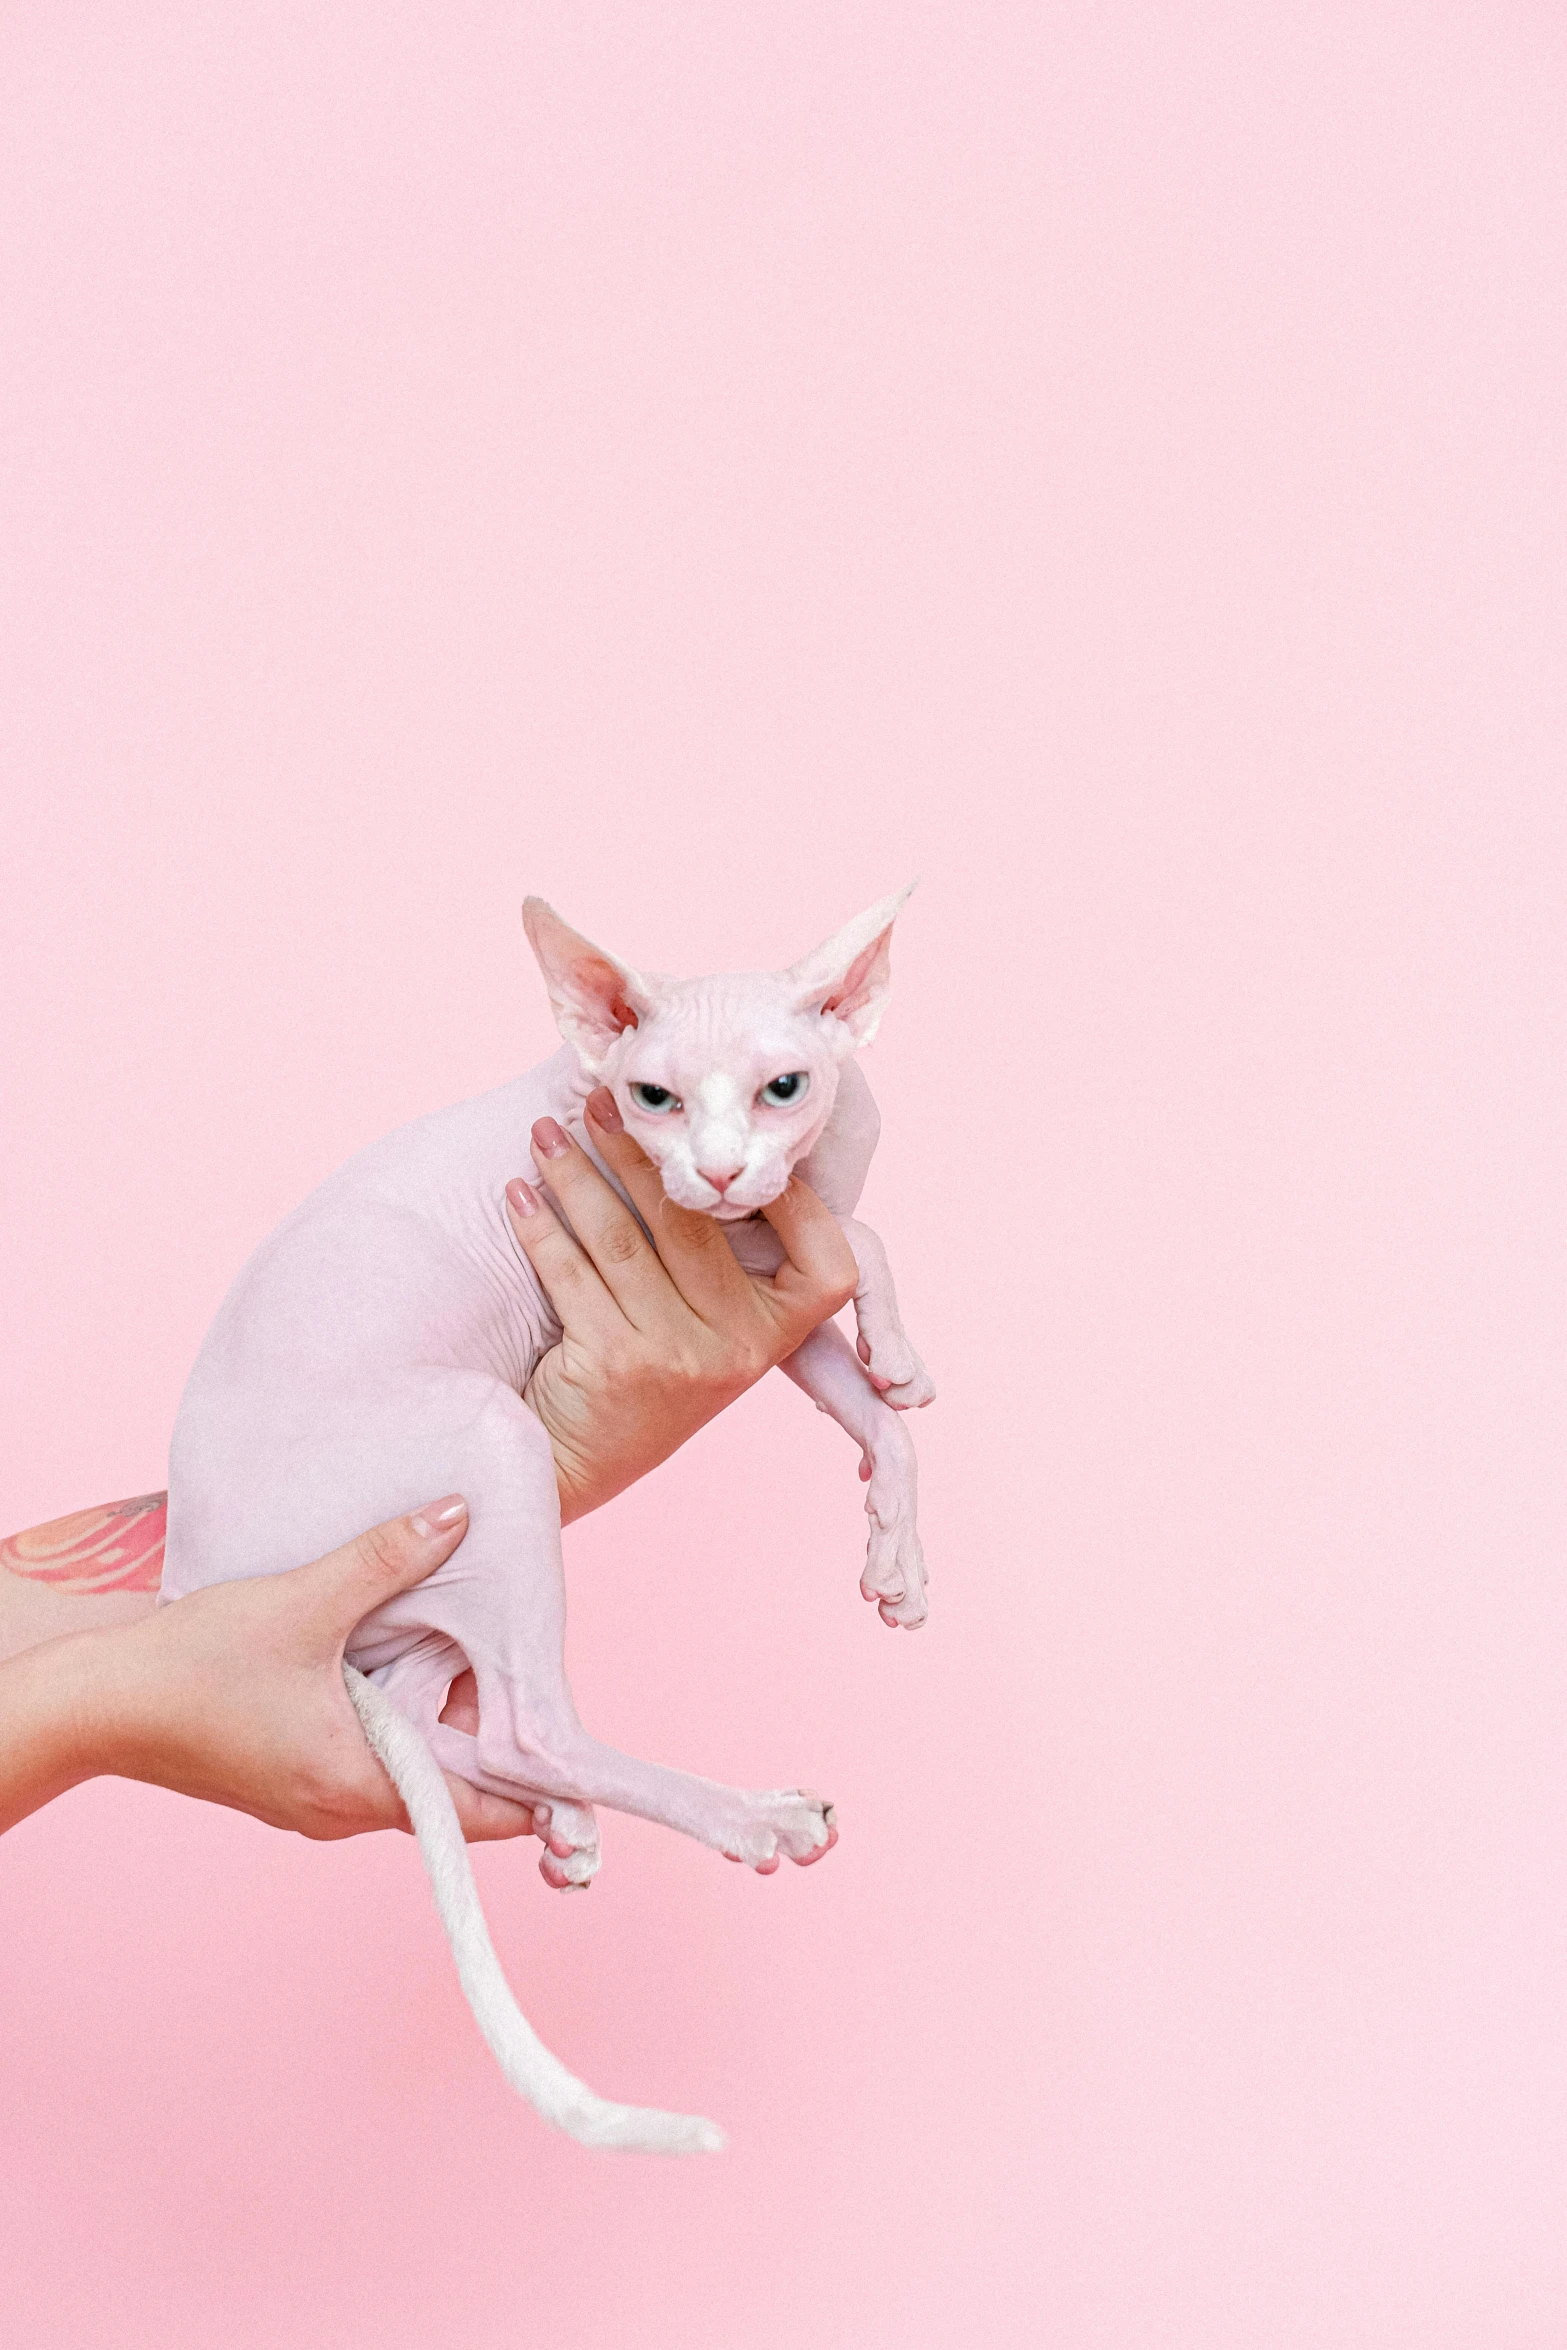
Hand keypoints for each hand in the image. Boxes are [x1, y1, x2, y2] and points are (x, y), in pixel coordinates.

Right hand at [0, 1500, 537, 1842]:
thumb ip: (386, 1558)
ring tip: (481, 1667)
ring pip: (411, 1772)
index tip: (586, 1777)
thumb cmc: (192, 1665)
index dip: (537, 1795)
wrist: (95, 1704)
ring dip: (444, 1727)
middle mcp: (341, 1809)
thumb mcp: (303, 1601)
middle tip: (538, 1687)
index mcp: (357, 1785)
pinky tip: (406, 1669)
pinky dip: (401, 1724)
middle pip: (452, 1792)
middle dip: (496, 1745)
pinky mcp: (290, 1776)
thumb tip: (457, 1516)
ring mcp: (313, 1798)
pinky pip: (371, 1759)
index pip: (479, 1814)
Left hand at [508, 1087, 858, 1524]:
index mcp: (777, 1335)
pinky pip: (571, 1271)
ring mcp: (678, 1358)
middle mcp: (738, 1348)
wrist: (576, 1464)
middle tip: (599, 1103)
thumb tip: (696, 1147)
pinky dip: (539, 1224)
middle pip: (690, 1223)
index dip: (790, 1199)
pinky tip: (519, 1192)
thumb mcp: (708, 1331)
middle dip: (638, 1152)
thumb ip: (722, 1264)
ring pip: (621, 1239)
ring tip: (545, 1135)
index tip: (731, 1147)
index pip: (823, 1262)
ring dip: (575, 1175)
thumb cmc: (645, 1375)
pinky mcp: (615, 1363)